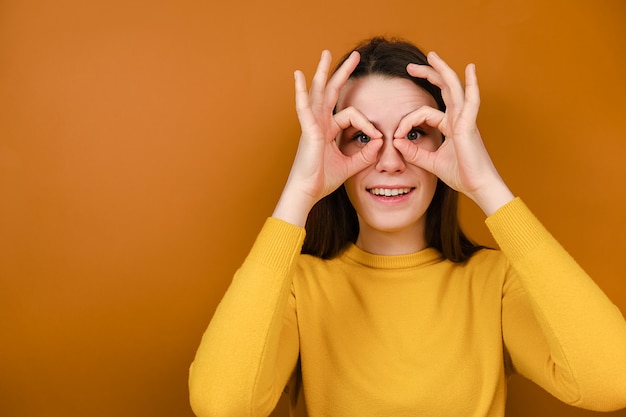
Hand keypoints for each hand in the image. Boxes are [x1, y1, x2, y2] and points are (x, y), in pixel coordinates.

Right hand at [273, 50, 382, 225]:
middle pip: (332, 92)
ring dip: (323, 71)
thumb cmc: (322, 180)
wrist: (308, 192)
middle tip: (356, 56)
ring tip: (327, 53)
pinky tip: (298, 75)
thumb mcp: (351, 166)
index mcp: (328, 130)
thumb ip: (365, 155)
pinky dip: (300, 91)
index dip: (368, 125)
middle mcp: (320, 123)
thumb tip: (381, 142)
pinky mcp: (308, 130)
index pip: (352, 116)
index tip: (378, 138)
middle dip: (343, 73)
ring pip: (319, 92)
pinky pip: (304, 107)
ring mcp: (312, 124)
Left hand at [393, 52, 513, 214]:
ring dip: (442, 71)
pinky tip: (470, 69)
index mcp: (451, 126)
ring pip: (454, 88)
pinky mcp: (469, 126)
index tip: (396, 137)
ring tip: (431, 56)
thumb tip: (395, 142)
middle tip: (411, 67)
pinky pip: (471, 101)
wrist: (478, 187)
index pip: (425, 113)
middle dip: (428, 75)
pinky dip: (471, 84)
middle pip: (444, 89)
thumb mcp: (430, 162)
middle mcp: (459, 119)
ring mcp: (466, 120)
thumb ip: (413, 152)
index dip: (407, 122)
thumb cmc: (461, 175)